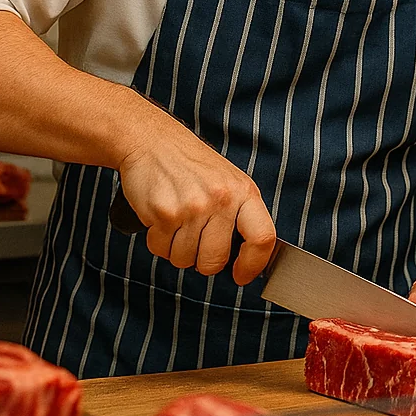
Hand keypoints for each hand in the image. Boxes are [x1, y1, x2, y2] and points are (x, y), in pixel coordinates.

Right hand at [117, 116, 275, 286]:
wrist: (153, 141)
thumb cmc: (191, 165)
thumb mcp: (229, 181)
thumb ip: (239, 215)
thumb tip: (247, 257)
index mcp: (244, 192)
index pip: (262, 238)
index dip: (254, 264)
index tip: (242, 274)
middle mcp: (222, 200)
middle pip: (215, 261)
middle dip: (202, 261)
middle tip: (196, 241)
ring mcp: (193, 207)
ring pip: (185, 260)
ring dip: (176, 249)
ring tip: (177, 222)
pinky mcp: (165, 213)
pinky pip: (161, 250)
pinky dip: (158, 241)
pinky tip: (161, 218)